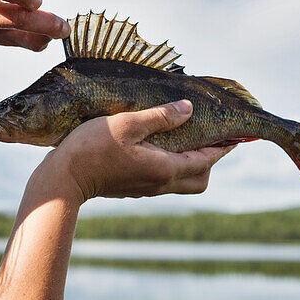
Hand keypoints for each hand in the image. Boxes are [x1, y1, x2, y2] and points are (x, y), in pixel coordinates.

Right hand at [46, 101, 234, 202]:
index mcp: (164, 168)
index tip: (237, 135)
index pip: (206, 160)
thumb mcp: (127, 123)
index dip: (223, 147)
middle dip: (210, 160)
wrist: (63, 179)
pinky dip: (172, 166)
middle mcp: (160, 184)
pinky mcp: (132, 189)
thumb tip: (188, 109)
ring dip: (191, 163)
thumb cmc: (92, 149)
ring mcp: (145, 189)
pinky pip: (164, 180)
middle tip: (210, 138)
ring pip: (182, 182)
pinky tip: (159, 148)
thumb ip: (160, 116)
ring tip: (186, 139)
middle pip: (200, 179)